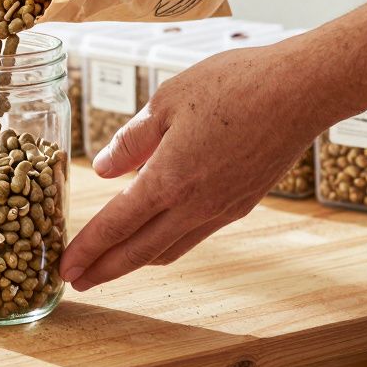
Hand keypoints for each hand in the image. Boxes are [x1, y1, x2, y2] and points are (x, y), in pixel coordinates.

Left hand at [59, 43, 332, 289]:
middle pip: (139, 252)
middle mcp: (195, 205)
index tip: (64, 268)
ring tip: (112, 264)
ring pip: (169, 249)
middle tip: (75, 281)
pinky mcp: (242, 204)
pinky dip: (168, 243)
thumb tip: (104, 171)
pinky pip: (195, 235)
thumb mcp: (167, 101)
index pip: (116, 225)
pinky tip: (158, 233)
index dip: (87, 250)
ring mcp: (222, 209)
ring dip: (136, 261)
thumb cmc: (233, 85)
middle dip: (104, 270)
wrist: (301, 91)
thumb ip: (131, 141)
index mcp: (169, 179)